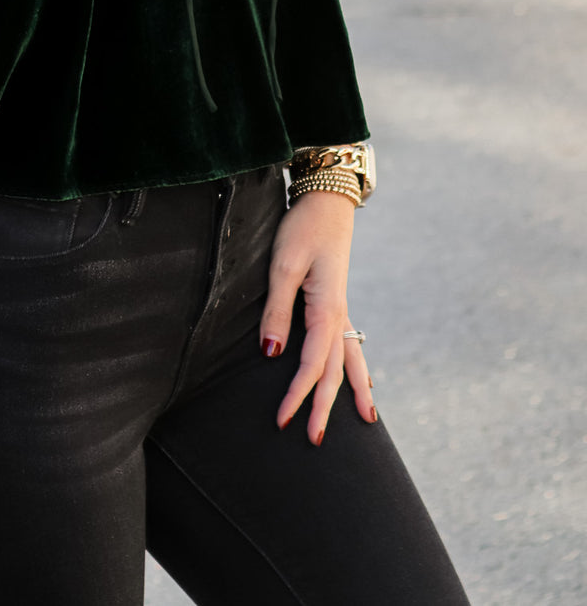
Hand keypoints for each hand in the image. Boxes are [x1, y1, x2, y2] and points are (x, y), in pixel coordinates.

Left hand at [258, 189, 375, 443]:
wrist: (326, 199)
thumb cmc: (302, 228)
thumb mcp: (282, 265)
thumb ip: (277, 310)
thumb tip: (271, 354)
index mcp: (327, 310)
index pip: (312, 365)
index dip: (297, 395)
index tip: (281, 420)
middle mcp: (339, 314)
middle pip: (335, 370)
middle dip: (326, 406)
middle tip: (315, 440)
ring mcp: (341, 308)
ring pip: (351, 358)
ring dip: (354, 389)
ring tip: (367, 420)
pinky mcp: (336, 300)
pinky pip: (350, 342)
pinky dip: (357, 365)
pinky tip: (363, 377)